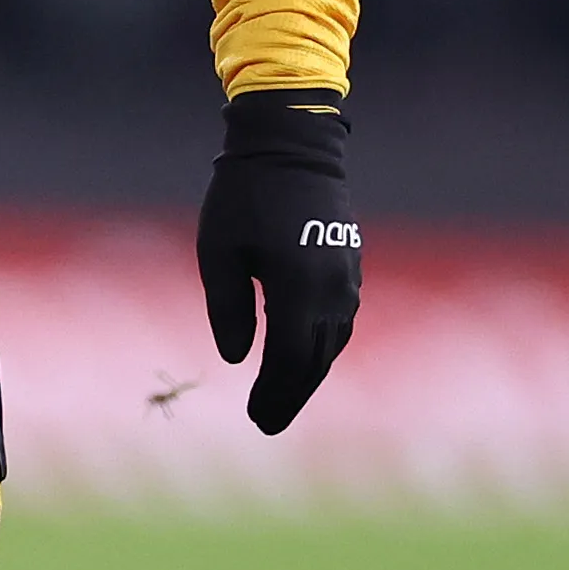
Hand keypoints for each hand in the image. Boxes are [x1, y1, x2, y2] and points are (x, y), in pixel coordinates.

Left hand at [195, 90, 360, 434]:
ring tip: (283, 400)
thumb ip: (228, 308)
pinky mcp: (350, 266)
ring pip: (333, 343)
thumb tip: (239, 359)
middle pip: (315, 361)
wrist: (291, 145)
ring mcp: (346, 278)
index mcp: (297, 287)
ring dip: (309, 375)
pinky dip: (323, 347)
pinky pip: (341, 320)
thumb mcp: (218, 251)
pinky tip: (305, 359)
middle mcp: (331, 289)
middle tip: (266, 424)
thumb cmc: (243, 195)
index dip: (273, 395)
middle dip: (290, 395)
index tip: (255, 420)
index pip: (289, 360)